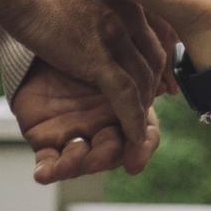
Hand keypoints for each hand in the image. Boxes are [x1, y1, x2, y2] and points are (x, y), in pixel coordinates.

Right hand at [0, 0, 168, 159]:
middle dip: (158, 80)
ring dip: (144, 104)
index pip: (159, 27)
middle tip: (158, 98)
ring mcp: (114, 33)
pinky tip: (133, 135)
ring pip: (143, 77)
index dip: (163, 51)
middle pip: (155, 54)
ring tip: (140, 120)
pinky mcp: (94, 56)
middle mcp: (129, 11)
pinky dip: (133, 119)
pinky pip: (125, 94)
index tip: (163, 68)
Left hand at [12, 60, 161, 183]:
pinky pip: (47, 161)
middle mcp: (104, 127)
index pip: (144, 135)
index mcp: (127, 110)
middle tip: (97, 158)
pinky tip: (43, 173)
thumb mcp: (115, 57)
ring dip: (75, 165)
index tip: (136, 161)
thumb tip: (167, 88)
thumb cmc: (86, 45)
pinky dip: (47, 170)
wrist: (46, 37)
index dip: (142, 149)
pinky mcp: (46, 140)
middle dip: (106, 157)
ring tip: (68, 162)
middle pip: (112, 150)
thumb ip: (139, 72)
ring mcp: (75, 135)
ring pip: (80, 159)